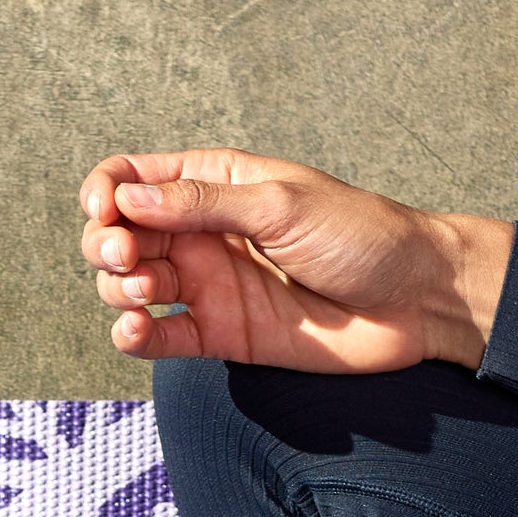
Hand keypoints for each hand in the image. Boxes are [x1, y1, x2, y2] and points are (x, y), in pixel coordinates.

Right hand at [77, 149, 513, 373]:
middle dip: (107, 245)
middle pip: (123, 235)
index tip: (105, 212)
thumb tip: (129, 200)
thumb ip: (203, 205)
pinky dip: (137, 337)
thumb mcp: (280, 204)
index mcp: (215, 184)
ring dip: (118, 291)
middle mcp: (204, 233)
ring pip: (133, 287)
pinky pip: (164, 338)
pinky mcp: (223, 335)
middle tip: (126, 258)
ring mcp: (211, 286)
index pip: (134, 178)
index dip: (106, 192)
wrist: (412, 299)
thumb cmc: (360, 235)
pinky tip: (134, 332)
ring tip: (141, 294)